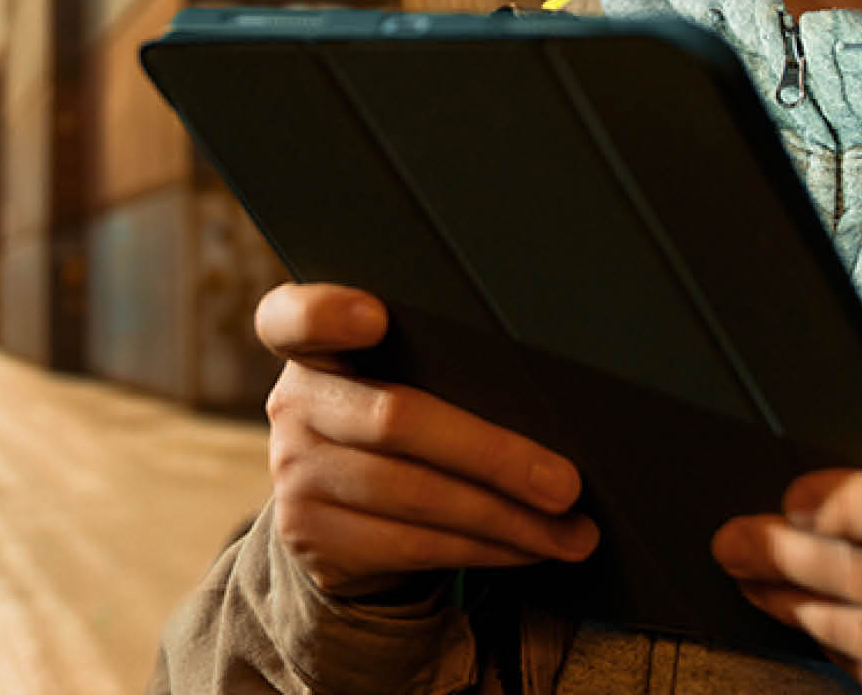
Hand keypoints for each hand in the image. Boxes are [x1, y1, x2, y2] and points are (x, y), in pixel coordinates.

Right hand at [258, 282, 598, 600]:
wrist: (338, 513)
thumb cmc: (396, 424)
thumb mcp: (398, 377)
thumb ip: (437, 364)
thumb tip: (547, 396)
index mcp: (311, 346)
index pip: (292, 317)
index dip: (326, 313)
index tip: (375, 315)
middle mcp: (292, 405)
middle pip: (395, 419)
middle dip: (493, 455)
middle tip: (565, 483)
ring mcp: (296, 477)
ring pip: (417, 496)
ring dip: (507, 519)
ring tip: (570, 531)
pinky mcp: (316, 539)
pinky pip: (414, 547)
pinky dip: (485, 549)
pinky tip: (529, 549)